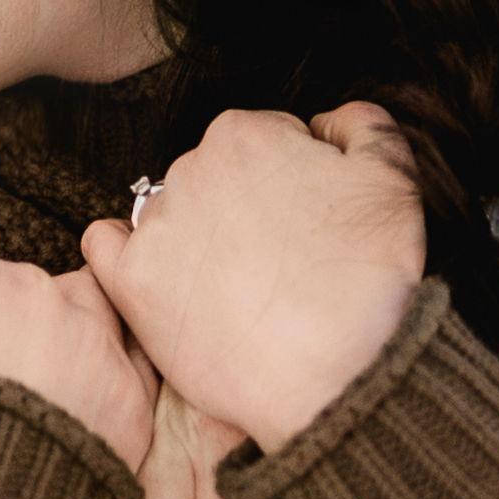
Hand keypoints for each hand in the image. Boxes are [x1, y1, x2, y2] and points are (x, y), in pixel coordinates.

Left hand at [81, 100, 430, 456]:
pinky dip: (128, 256)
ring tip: (240, 291)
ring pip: (168, 214)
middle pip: (211, 177)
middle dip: (241, 209)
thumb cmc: (370, 280)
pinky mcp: (133, 286)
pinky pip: (106, 248)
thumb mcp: (392, 178)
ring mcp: (156, 228)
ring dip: (196, 238)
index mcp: (245, 133)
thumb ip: (359, 124)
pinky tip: (164, 281)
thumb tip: (326, 121)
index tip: (306, 224)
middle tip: (279, 262)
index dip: (290, 184)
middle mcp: (188, 168)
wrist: (338, 376)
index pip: (261, 143)